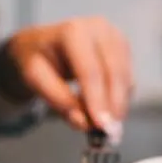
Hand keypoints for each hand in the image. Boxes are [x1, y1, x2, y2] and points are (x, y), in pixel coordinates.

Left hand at [0, 16, 132, 139]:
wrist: (40, 44)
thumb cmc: (36, 58)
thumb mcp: (33, 78)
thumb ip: (58, 99)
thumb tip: (83, 122)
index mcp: (73, 31)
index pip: (90, 70)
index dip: (97, 100)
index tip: (100, 125)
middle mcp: (98, 29)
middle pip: (113, 73)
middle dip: (113, 106)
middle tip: (108, 133)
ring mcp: (114, 37)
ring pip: (125, 77)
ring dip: (118, 105)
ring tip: (104, 127)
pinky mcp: (123, 48)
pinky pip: (128, 78)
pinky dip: (120, 98)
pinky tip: (105, 110)